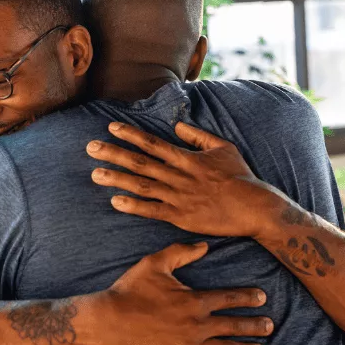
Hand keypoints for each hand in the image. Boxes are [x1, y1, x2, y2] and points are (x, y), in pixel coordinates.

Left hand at [87, 121, 277, 237]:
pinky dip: (134, 206)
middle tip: (90, 148)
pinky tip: (115, 201)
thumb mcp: (223, 148)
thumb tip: (177, 126)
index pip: (153, 143)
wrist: (253, 207)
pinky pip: (153, 211)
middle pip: (140, 163)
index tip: (111, 127)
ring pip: (142, 185)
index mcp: (187, 158)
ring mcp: (179, 197)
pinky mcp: (181, 217)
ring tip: (94, 173)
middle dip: (114, 154)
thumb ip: (198, 136)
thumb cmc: (240, 176)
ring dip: (117, 179)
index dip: (130, 134)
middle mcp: (179, 176)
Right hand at [94, 242, 272, 344]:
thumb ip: (182, 252)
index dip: (248, 297)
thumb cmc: (131, 290)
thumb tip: (205, 245)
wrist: (110, 321)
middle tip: (270, 326)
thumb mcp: (155, 263)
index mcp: (195, 301)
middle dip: (254, 326)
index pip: (229, 299)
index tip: (263, 298)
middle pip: (234, 326)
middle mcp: (198, 326)